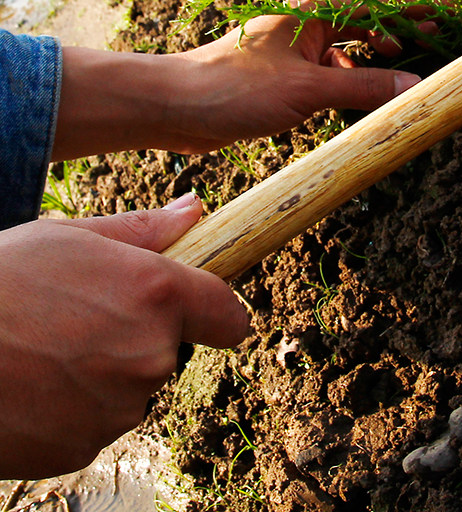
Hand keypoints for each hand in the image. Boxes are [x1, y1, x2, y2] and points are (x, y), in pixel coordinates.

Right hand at [0, 195, 248, 478]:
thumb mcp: (68, 236)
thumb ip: (143, 229)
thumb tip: (196, 212)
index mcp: (156, 294)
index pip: (229, 316)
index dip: (216, 311)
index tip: (201, 308)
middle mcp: (150, 354)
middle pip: (172, 349)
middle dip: (141, 335)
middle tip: (82, 318)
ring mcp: (118, 407)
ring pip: (132, 386)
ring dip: (105, 373)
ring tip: (47, 349)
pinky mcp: (83, 447)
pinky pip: (97, 421)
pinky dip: (74, 407)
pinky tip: (33, 384)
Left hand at [166, 0, 437, 151]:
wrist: (177, 107)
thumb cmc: (235, 87)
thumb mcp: (308, 88)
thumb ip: (364, 87)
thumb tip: (415, 87)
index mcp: (314, 14)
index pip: (380, 2)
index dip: (421, 4)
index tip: (456, 8)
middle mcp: (308, 27)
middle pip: (369, 21)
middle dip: (406, 28)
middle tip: (441, 38)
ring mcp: (297, 52)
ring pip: (352, 49)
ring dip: (380, 57)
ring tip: (409, 66)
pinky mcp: (287, 79)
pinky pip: (332, 74)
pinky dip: (354, 82)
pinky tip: (364, 96)